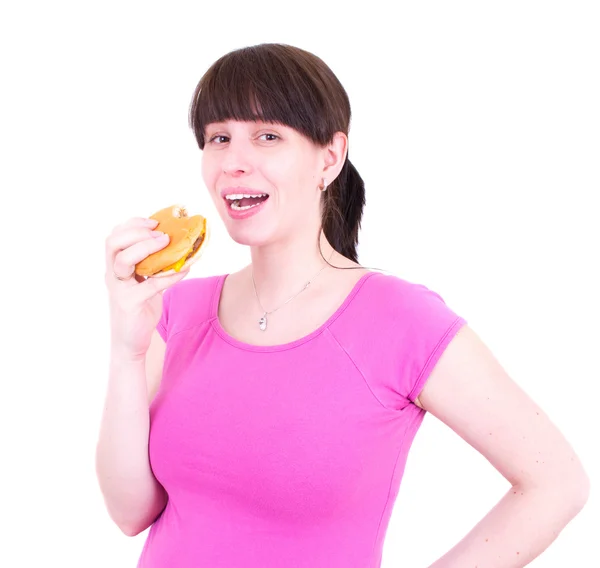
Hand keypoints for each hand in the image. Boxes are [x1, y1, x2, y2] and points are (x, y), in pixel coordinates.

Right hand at [104, 216, 189, 360]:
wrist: (130, 341)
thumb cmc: (139, 309)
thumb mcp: (145, 283)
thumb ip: (155, 266)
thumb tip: (181, 247)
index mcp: (114, 266)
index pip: (114, 237)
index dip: (132, 224)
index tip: (154, 221)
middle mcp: (112, 275)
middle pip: (113, 243)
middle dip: (137, 232)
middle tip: (161, 233)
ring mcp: (119, 289)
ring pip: (123, 260)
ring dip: (146, 247)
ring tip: (167, 243)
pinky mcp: (129, 303)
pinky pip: (150, 285)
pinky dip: (170, 275)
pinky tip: (185, 270)